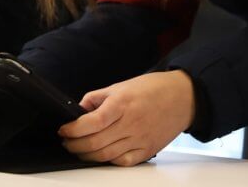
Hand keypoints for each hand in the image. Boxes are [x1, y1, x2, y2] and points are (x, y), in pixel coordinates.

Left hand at [59, 71, 195, 165]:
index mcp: (122, 103)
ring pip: (106, 156)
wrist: (183, 97)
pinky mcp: (148, 150)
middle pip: (96, 143)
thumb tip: (78, 111)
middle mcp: (131, 123)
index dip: (73, 130)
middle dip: (75, 145)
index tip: (63, 130)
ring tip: (79, 149)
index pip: (92, 122)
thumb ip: (96, 98)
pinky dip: (108, 161)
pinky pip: (123, 162)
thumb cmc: (152, 89)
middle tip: (67, 142)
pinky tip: (101, 155)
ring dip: (87, 155)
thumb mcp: (120, 86)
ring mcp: (140, 138)